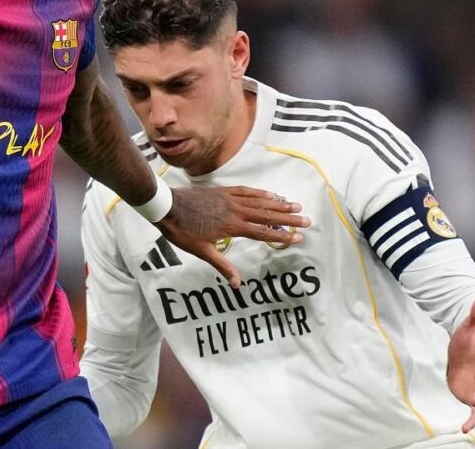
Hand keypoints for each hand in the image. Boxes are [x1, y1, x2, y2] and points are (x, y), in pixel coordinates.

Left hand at [154, 186, 310, 286]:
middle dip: (288, 218)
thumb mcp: (201, 252)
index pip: (263, 233)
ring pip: (260, 201)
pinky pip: (246, 191)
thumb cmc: (183, 232)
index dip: (282, 236)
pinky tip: (270, 194)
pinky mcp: (223, 191)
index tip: (299, 238)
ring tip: (295, 205)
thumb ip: (222, 265)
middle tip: (306, 220)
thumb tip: (236, 284)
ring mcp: (230, 199)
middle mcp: (235, 211)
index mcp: (232, 227)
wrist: (168, 207)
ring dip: (279, 204)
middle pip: (267, 215)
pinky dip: (260, 193)